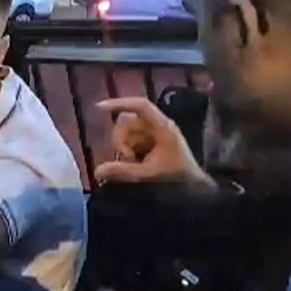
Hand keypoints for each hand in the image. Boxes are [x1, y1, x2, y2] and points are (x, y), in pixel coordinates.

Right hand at [95, 97, 212, 186]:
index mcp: (163, 127)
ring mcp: (153, 133)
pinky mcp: (150, 141)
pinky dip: (129, 151)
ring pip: (127, 132)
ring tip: (134, 163)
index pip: (140, 106)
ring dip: (125, 147)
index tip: (99, 108)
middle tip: (128, 159)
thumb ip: (123, 171)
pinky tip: (136, 162)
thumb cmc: (176, 177)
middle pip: (127, 122)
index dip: (119, 103)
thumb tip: (97, 172)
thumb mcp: (148, 174)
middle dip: (121, 140)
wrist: (193, 186)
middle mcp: (157, 125)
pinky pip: (131, 140)